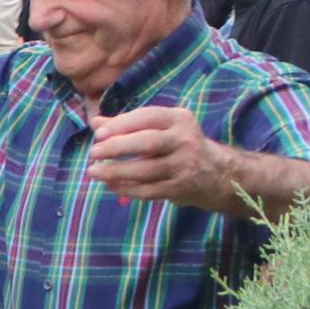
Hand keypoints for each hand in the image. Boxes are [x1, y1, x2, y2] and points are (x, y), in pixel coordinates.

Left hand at [86, 103, 223, 206]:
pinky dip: (126, 189)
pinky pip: (149, 190)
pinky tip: (111, 185)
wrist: (216, 173)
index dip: (121, 125)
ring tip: (93, 172)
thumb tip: (94, 122)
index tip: (98, 134)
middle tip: (93, 153)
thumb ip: (128, 124)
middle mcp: (184, 140)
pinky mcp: (181, 187)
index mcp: (178, 119)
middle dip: (117, 147)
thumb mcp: (160, 128)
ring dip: (116, 172)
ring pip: (146, 170)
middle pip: (147, 143)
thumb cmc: (177, 144)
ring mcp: (185, 165)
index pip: (147, 118)